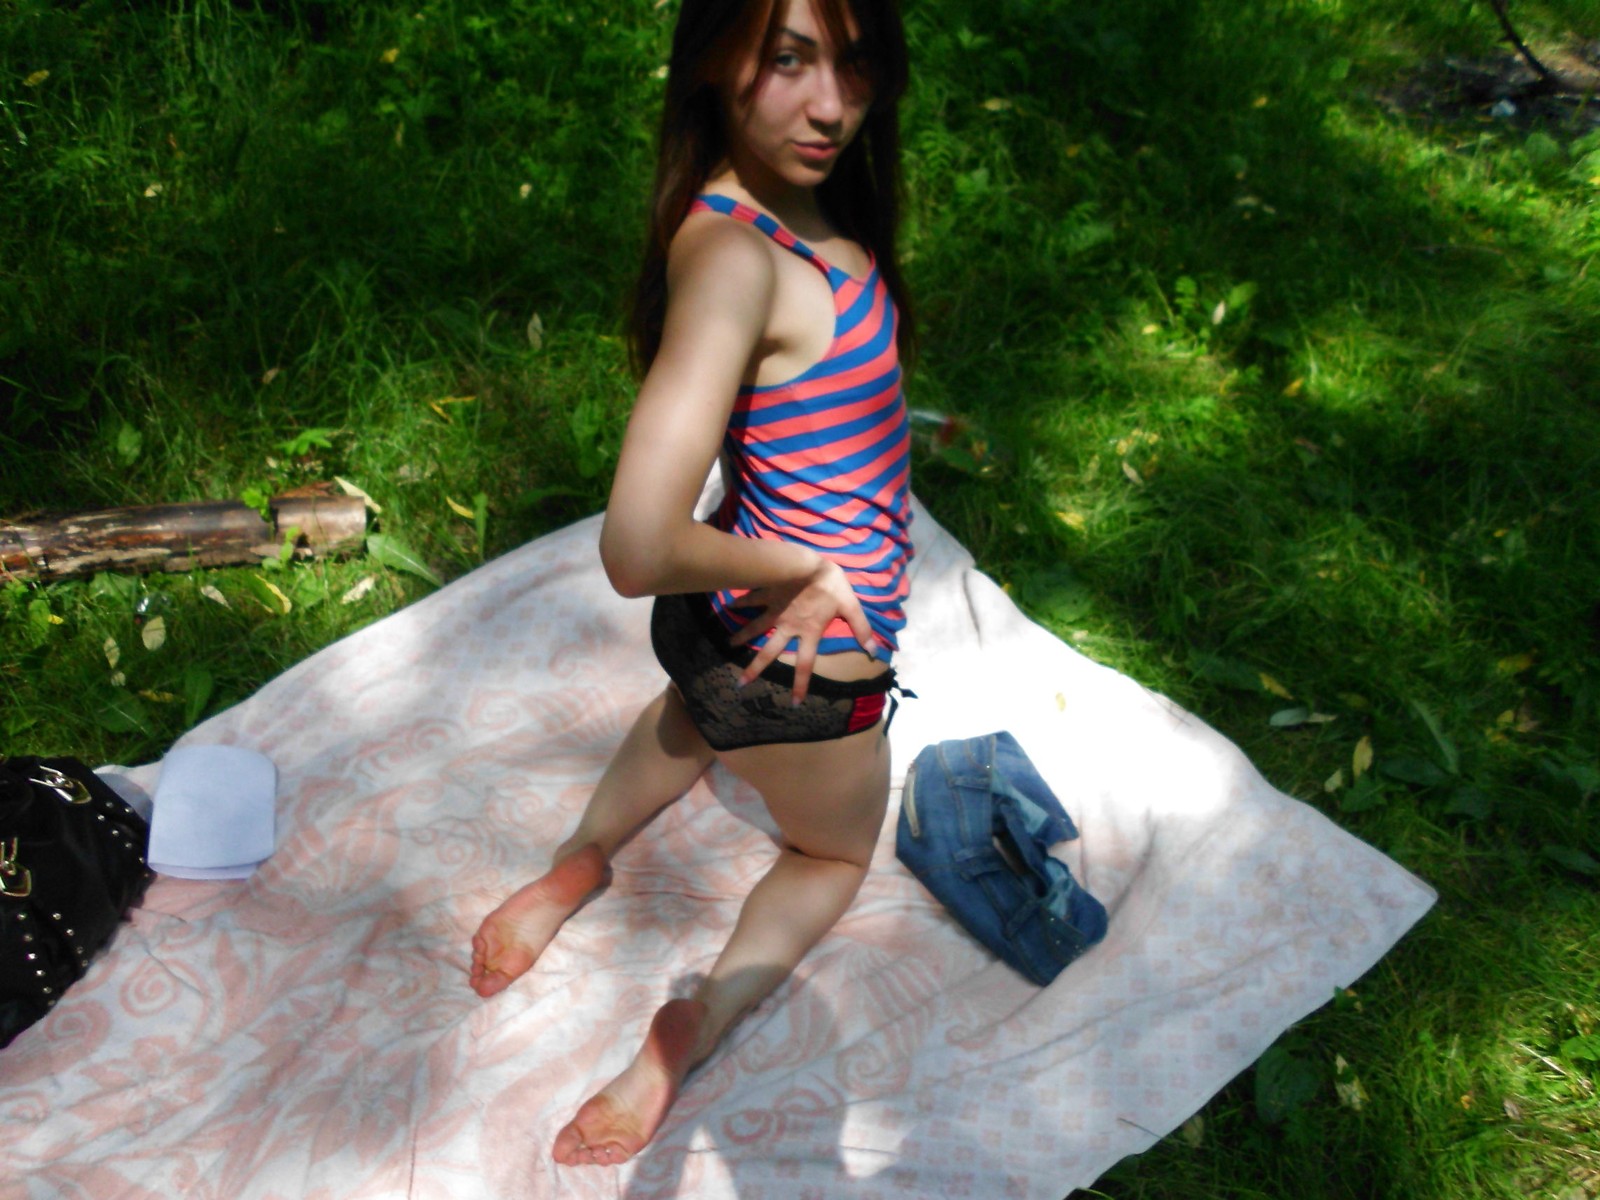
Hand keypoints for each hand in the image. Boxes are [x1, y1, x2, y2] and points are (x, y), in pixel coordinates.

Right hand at [727, 556, 873, 703]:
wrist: (811, 563)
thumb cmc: (832, 585)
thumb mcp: (850, 606)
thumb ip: (861, 628)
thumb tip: (874, 651)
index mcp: (809, 631)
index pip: (806, 665)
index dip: (801, 685)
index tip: (793, 704)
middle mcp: (788, 626)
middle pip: (770, 652)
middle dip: (755, 668)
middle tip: (741, 683)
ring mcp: (776, 610)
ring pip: (755, 627)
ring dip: (742, 636)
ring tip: (728, 646)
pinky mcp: (768, 594)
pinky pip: (752, 599)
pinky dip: (740, 601)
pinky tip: (728, 605)